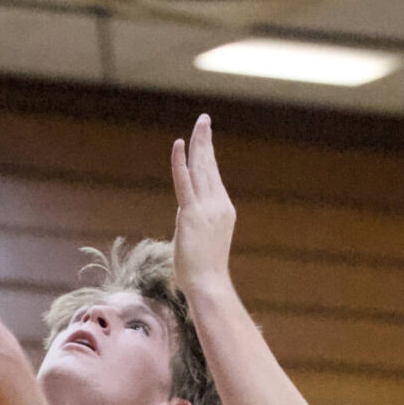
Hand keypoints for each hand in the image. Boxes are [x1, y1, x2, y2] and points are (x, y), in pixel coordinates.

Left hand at [170, 113, 236, 295]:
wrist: (208, 284)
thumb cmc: (204, 271)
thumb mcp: (202, 241)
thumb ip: (195, 223)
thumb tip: (187, 218)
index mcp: (223, 209)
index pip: (213, 177)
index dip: (208, 156)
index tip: (205, 139)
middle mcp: (218, 204)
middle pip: (210, 166)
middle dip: (206, 141)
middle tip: (204, 120)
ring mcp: (206, 208)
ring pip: (201, 168)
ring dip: (199, 143)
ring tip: (201, 123)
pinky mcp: (191, 214)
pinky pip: (185, 182)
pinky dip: (181, 162)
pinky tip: (180, 144)